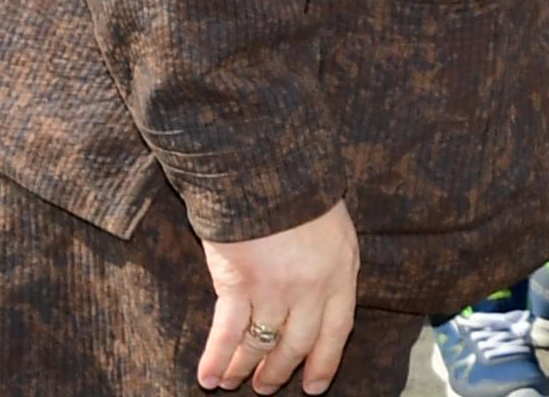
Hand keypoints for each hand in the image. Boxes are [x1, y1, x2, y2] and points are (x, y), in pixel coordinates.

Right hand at [196, 201, 356, 393]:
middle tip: (265, 387)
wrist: (271, 173)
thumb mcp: (337, 231)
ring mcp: (274, 290)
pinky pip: (227, 333)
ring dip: (244, 368)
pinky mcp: (238, 286)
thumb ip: (330, 267)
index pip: (337, 331)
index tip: (313, 387)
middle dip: (280, 371)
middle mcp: (311, 290)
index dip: (325, 362)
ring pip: (260, 344)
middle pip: (297, 344)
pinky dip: (216, 358)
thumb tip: (320, 301)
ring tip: (233, 383)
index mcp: (340, 273)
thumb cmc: (304, 195)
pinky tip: (207, 377)